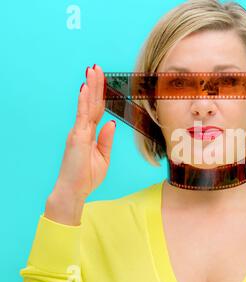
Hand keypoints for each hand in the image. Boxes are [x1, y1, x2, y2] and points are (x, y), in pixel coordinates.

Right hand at [45, 65, 115, 224]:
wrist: (74, 191)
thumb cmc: (86, 177)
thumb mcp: (103, 157)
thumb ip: (106, 140)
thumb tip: (110, 123)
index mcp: (89, 134)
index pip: (96, 110)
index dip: (99, 95)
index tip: (101, 79)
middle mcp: (83, 130)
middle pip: (92, 103)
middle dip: (95, 85)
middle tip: (96, 67)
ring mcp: (79, 132)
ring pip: (87, 105)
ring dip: (90, 87)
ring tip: (92, 70)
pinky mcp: (77, 137)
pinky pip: (82, 116)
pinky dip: (84, 102)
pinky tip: (86, 89)